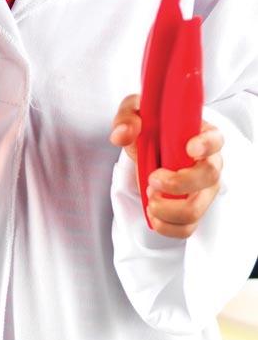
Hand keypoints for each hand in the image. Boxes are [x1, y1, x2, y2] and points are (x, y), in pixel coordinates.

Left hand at [110, 94, 223, 238]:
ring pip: (198, 208)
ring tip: (150, 197)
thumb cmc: (150, 127)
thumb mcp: (136, 112)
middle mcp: (207, 164)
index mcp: (200, 136)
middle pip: (209, 177)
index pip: (215, 140)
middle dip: (179, 183)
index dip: (206, 145)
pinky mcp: (192, 209)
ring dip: (169, 208)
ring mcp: (203, 190)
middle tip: (153, 179)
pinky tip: (152, 213)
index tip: (189, 148)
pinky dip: (167, 226)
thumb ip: (128, 117)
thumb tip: (123, 135)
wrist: (148, 147)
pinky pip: (188, 227)